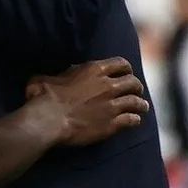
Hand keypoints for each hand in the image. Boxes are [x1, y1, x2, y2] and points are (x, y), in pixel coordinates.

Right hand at [25, 57, 148, 146]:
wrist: (49, 119)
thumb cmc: (45, 96)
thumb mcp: (51, 76)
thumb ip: (62, 74)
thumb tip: (64, 72)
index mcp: (94, 70)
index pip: (121, 63)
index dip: (126, 68)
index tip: (126, 73)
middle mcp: (108, 85)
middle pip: (133, 82)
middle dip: (136, 86)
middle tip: (135, 91)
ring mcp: (112, 105)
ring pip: (136, 102)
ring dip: (140, 104)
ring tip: (142, 107)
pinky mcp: (113, 123)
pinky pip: (131, 119)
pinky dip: (135, 119)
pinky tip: (135, 120)